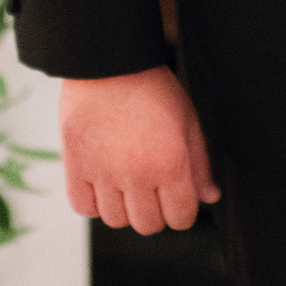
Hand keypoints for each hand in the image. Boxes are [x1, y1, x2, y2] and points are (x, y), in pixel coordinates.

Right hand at [60, 65, 219, 233]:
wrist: (108, 61)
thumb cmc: (153, 88)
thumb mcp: (187, 120)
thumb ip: (199, 164)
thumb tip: (210, 197)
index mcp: (171, 164)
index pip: (181, 218)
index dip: (182, 210)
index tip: (176, 196)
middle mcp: (137, 174)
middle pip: (148, 225)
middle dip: (154, 210)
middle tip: (151, 186)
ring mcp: (103, 173)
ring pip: (115, 220)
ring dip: (123, 206)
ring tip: (125, 179)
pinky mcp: (75, 166)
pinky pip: (83, 207)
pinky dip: (93, 201)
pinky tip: (102, 181)